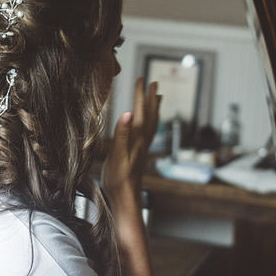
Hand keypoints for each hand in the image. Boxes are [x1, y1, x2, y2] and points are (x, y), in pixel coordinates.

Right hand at [103, 77, 160, 202]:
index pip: (140, 110)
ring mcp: (142, 146)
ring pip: (152, 122)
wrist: (126, 197)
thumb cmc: (120, 178)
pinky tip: (147, 121)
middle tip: (153, 82)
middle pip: (150, 114)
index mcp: (137, 137)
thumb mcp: (117, 155)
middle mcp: (143, 140)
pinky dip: (151, 121)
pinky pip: (149, 131)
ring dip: (154, 108)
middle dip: (150, 97)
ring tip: (158, 96)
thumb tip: (127, 113)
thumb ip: (122, 134)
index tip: (141, 78)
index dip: (140, 94)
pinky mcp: (139, 152)